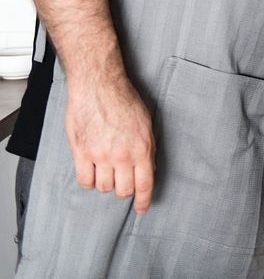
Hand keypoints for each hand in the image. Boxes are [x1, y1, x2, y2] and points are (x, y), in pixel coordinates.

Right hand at [64, 70, 155, 214]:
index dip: (143, 200)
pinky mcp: (82, 152)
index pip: (145, 184)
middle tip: (122, 183)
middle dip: (124, 191)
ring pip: (104, 187)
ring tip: (106, 170)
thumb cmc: (124, 100)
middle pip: (123, 190)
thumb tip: (149, 169)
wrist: (99, 86)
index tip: (141, 209)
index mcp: (142, 149)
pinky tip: (91, 172)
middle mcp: (122, 155)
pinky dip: (88, 181)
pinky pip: (84, 180)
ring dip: (106, 183)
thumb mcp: (146, 124)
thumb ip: (147, 148)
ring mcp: (101, 155)